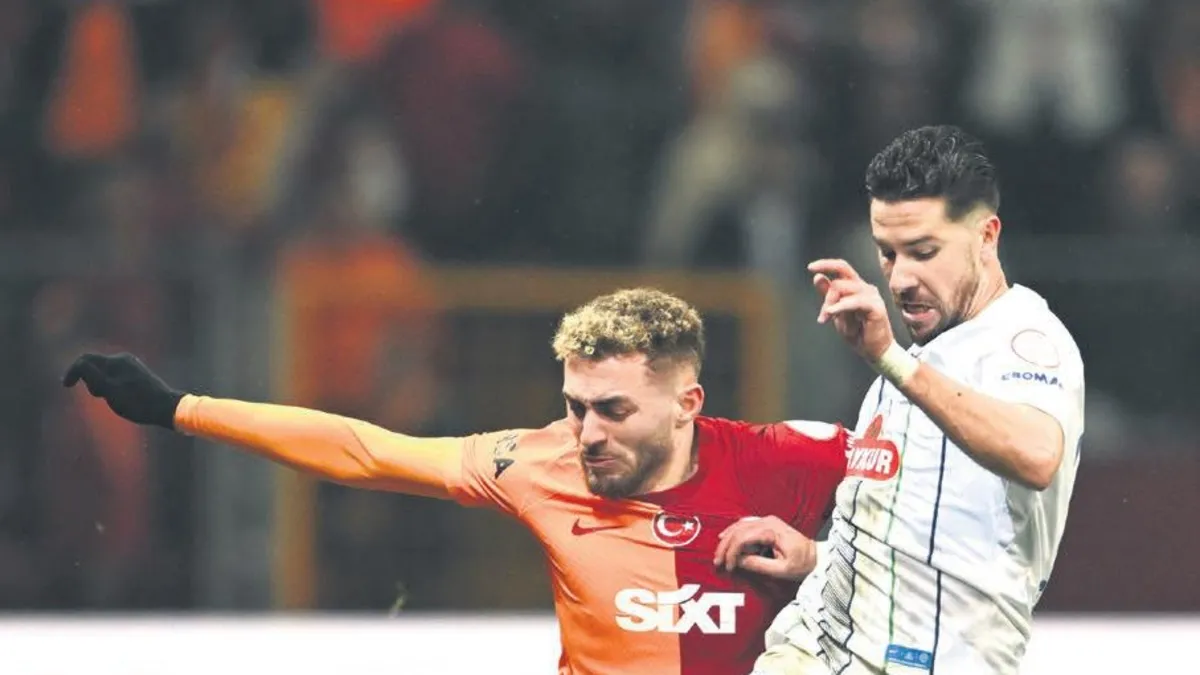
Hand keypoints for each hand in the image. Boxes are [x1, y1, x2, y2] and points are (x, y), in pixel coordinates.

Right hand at [62, 353, 184, 429]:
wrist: (166, 408)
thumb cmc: (138, 402)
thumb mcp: (110, 391)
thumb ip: (93, 376)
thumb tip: (79, 363)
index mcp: (117, 361)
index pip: (86, 359)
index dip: (73, 371)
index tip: (66, 386)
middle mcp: (124, 359)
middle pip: (94, 366)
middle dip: (90, 381)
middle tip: (101, 397)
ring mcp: (131, 366)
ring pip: (104, 373)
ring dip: (100, 386)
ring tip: (115, 399)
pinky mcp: (136, 375)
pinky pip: (114, 378)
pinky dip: (110, 388)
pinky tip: (122, 399)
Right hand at [713, 515, 816, 581]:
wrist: (816, 556)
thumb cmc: (802, 564)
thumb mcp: (782, 570)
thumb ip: (758, 565)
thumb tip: (738, 561)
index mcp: (772, 530)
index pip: (743, 538)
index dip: (732, 552)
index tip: (729, 567)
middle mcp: (768, 521)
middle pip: (738, 530)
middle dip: (725, 546)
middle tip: (718, 561)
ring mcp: (767, 521)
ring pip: (739, 525)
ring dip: (727, 539)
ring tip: (719, 553)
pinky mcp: (767, 524)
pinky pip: (745, 525)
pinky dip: (734, 532)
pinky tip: (726, 537)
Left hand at [808, 259, 894, 362]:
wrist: (874, 351)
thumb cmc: (858, 332)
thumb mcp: (837, 312)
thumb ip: (828, 295)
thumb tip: (818, 277)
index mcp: (857, 286)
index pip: (842, 267)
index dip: (826, 264)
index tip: (810, 267)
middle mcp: (865, 288)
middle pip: (840, 280)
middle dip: (827, 295)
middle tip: (823, 314)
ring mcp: (872, 296)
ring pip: (845, 289)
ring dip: (832, 304)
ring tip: (827, 319)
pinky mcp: (877, 307)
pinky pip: (855, 301)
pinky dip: (841, 306)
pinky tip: (831, 312)